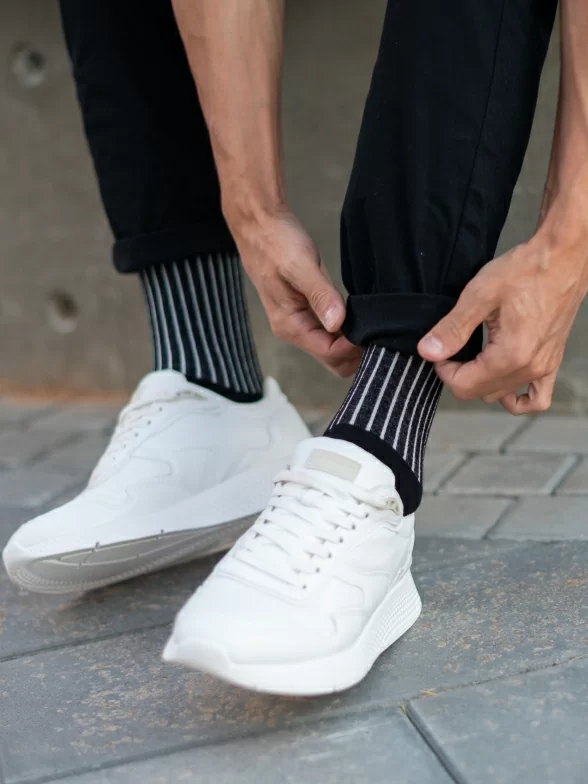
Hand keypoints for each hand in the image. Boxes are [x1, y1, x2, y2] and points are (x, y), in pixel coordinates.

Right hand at [228, 208, 361, 376]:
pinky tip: (364, 317)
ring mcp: (302, 322)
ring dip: (355, 342)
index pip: (330, 354)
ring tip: (377, 325)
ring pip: (335, 348)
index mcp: (291, 326)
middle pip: (333, 359)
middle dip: (357, 352)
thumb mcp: (301, 266)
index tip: (376, 331)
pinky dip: (349, 331)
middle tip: (382, 331)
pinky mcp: (308, 310)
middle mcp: (296, 330)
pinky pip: (332, 332)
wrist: (258, 224)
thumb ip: (320, 295)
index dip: (355, 347)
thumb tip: (338, 323)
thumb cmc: (275, 242)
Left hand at [417, 236, 587, 412]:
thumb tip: (428, 352)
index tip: (440, 350)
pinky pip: (537, 398)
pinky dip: (517, 398)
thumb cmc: (526, 270)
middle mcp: (531, 368)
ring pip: (501, 395)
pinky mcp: (552, 361)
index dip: (444, 370)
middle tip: (453, 348)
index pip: (464, 386)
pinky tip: (502, 383)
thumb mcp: (480, 294)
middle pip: (481, 394)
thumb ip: (453, 328)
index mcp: (511, 355)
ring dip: (481, 383)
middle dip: (459, 376)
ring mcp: (545, 367)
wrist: (563, 257)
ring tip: (473, 357)